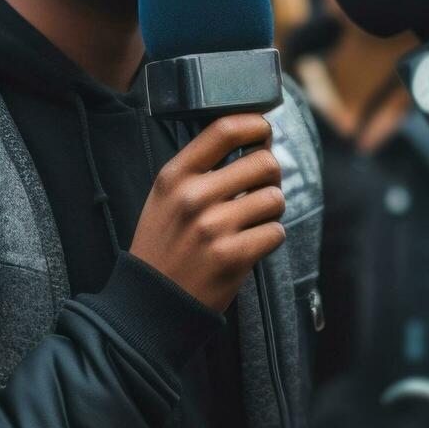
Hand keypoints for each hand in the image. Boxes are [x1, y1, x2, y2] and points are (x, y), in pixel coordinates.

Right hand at [130, 113, 286, 311]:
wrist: (152, 303)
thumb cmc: (164, 244)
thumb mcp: (165, 197)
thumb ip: (200, 168)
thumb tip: (256, 140)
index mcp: (174, 176)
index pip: (224, 129)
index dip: (255, 124)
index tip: (263, 130)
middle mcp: (193, 197)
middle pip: (262, 161)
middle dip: (271, 174)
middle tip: (260, 187)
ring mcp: (213, 227)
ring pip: (275, 197)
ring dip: (271, 209)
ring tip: (252, 220)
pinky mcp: (232, 257)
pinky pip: (276, 232)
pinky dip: (270, 238)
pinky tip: (251, 244)